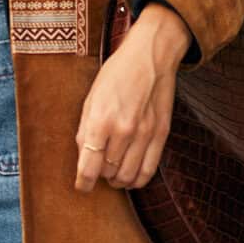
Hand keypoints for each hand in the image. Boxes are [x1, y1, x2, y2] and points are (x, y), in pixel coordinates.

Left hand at [75, 2, 190, 192]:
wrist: (150, 56)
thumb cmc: (116, 74)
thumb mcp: (91, 98)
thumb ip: (86, 130)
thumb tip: (84, 158)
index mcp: (100, 120)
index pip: (89, 167)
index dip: (84, 183)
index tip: (82, 186)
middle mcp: (123, 130)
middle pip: (108, 173)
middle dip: (100, 177)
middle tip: (98, 172)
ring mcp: (145, 134)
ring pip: (128, 176)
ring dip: (118, 181)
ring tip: (113, 176)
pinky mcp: (161, 134)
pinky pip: (149, 170)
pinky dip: (137, 180)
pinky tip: (131, 177)